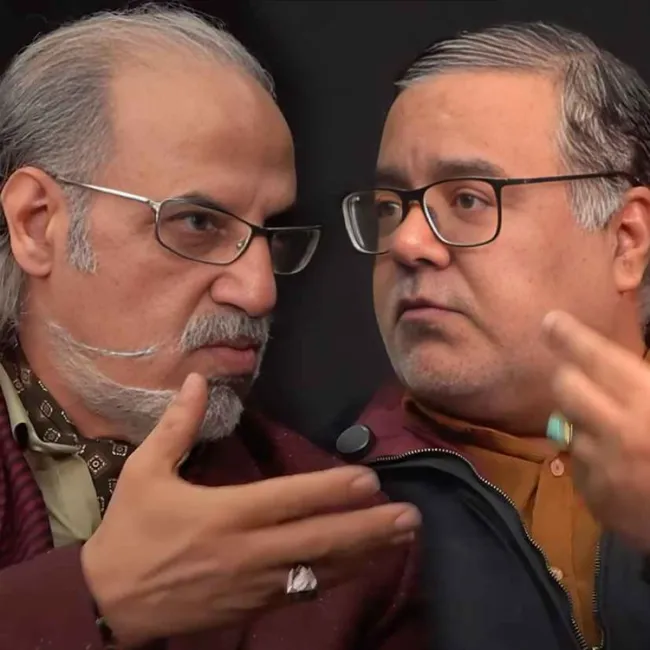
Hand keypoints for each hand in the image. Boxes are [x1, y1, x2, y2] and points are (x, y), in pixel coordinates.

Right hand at [81, 373, 420, 647]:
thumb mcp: (146, 472)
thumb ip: (178, 425)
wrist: (110, 603)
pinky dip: (337, 577)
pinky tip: (363, 567)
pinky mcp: (253, 608)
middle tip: (411, 516)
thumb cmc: (131, 532)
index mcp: (226, 514)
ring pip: (321, 569)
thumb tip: (201, 379)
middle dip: (369, 527)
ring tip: (402, 539)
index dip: (333, 490)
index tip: (371, 480)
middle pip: (320, 538)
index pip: (291, 499)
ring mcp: (255, 585)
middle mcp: (250, 551)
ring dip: (365, 553)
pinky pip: (304, 592)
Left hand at [543, 310, 649, 549]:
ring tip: (613, 433)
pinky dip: (591, 461)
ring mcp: (603, 467)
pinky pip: (577, 466)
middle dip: (570, 379)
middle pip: (565, 387)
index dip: (570, 336)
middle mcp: (619, 430)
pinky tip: (619, 467)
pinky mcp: (596, 498)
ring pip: (567, 428)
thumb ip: (646, 381)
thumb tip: (620, 366)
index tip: (549, 321)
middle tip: (580, 380)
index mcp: (648, 401)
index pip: (596, 357)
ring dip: (584, 425)